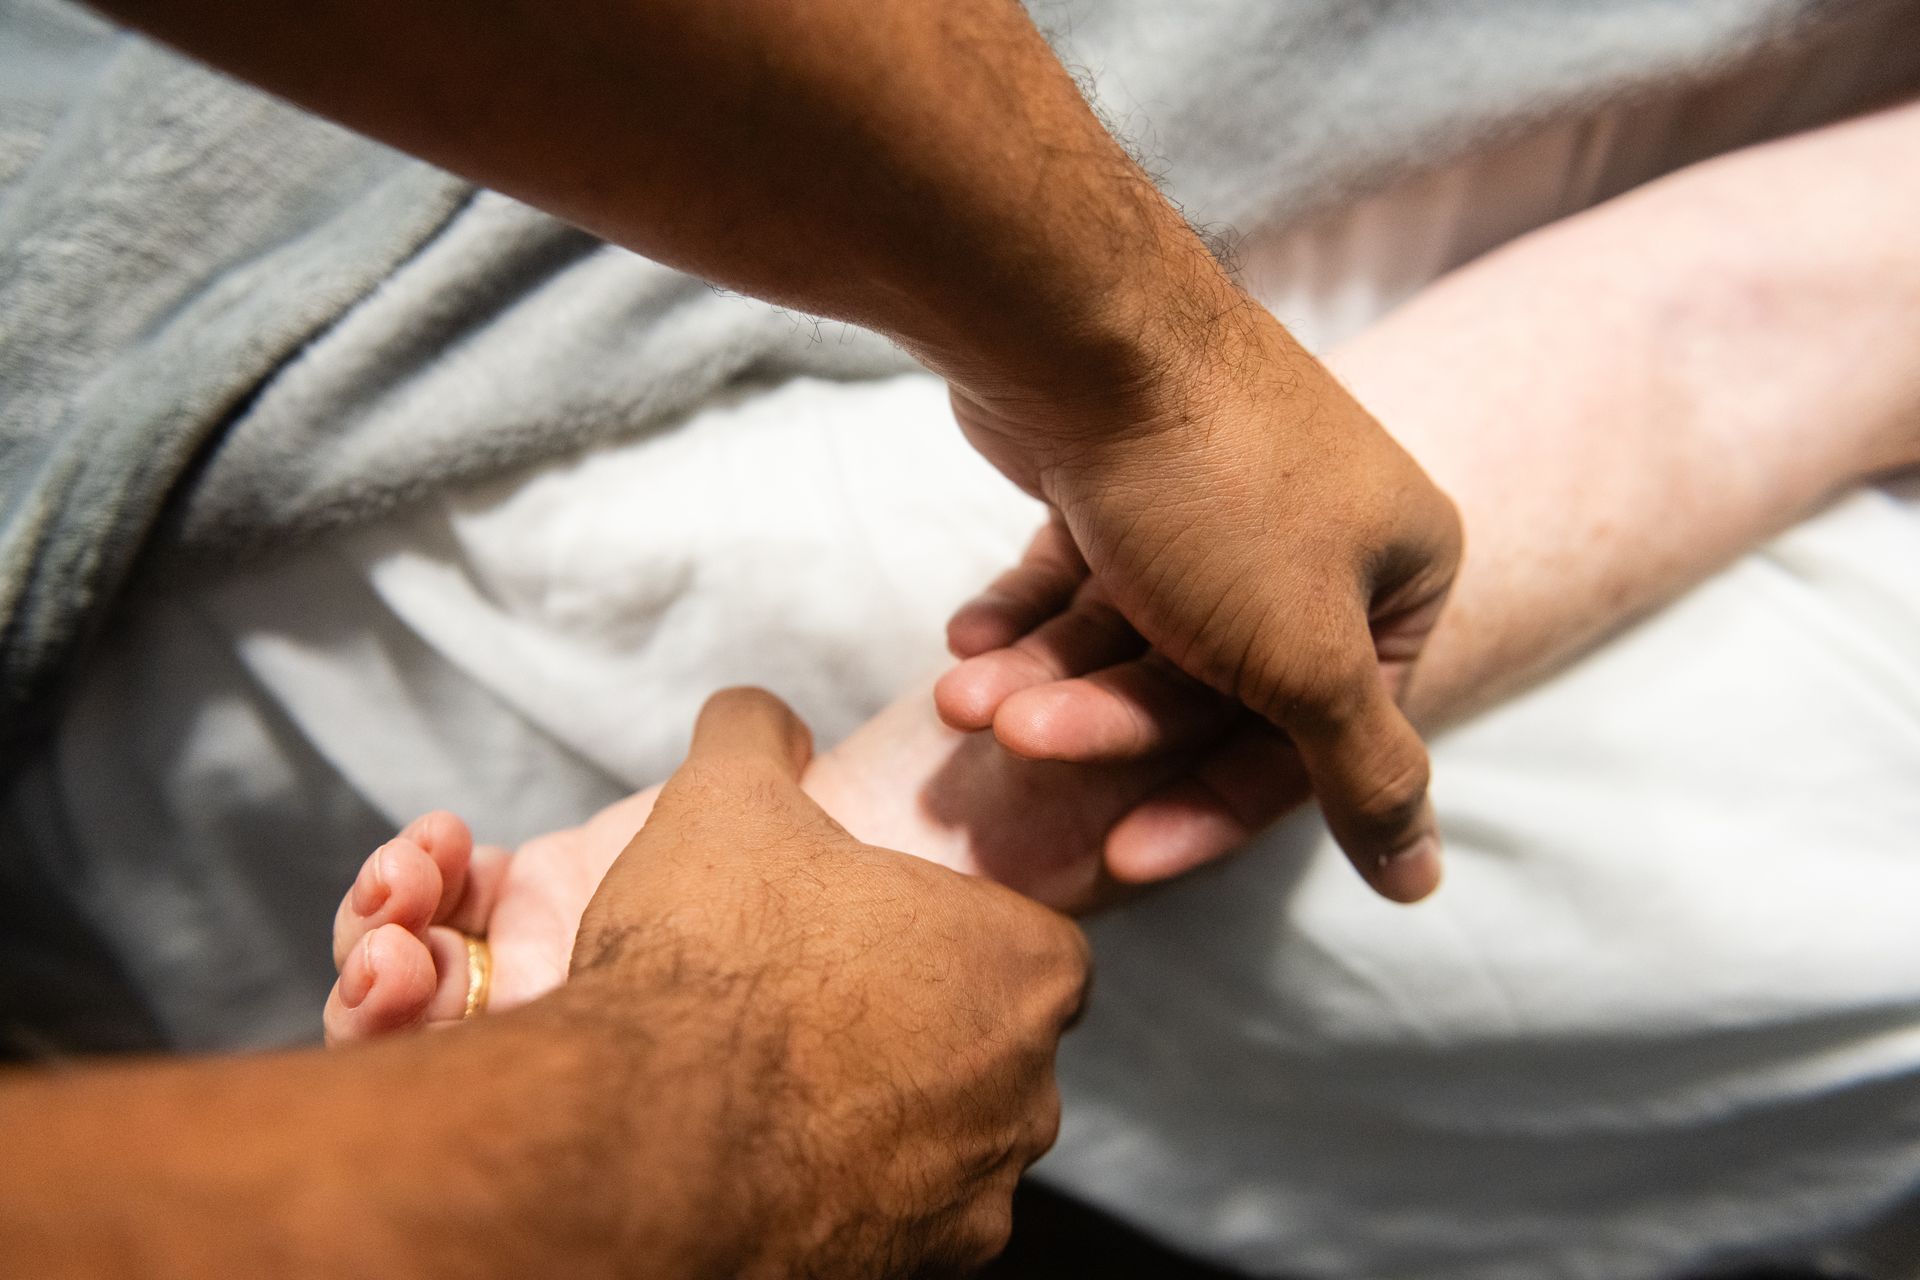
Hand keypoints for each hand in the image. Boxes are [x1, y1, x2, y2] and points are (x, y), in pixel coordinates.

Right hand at [570, 688, 1090, 1277]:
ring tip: (777, 1081)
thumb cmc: (717, 956)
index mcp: (1025, 968)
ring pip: (948, 1141)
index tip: (872, 930)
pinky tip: (764, 1155)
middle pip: (993, 1045)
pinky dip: (844, 1191)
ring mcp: (974, 1199)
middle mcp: (1031, 1094)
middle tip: (816, 1001)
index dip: (948, 930)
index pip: (1028, 943)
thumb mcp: (728, 802)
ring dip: (883, 1113)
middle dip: (919, 1024)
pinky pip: (893, 1219)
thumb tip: (757, 714)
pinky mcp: (909, 1275)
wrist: (647, 1136)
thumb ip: (757, 738)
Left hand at [941, 301, 1460, 901]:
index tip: (1125, 857)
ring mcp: (1217, 506)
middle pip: (1213, 690)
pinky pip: (1080, 584)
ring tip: (964, 694)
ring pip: (1134, 641)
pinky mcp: (1123, 484)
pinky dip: (1024, 620)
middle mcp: (1318, 538)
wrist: (1076, 325)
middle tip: (1015, 736)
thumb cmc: (1214, 495)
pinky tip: (969, 639)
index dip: (1215, 805)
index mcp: (1396, 571)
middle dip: (1105, 724)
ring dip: (1047, 679)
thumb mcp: (1306, 656)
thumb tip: (1422, 885)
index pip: (1317, 737)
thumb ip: (1363, 770)